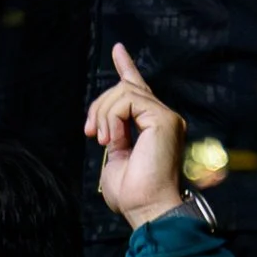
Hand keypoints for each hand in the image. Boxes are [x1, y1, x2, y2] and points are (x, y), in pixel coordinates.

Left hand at [87, 44, 187, 226]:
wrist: (148, 208)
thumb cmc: (133, 193)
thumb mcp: (116, 159)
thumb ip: (116, 137)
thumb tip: (108, 124)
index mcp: (154, 127)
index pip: (139, 90)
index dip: (127, 67)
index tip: (118, 49)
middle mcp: (164, 118)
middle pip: (126, 89)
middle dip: (100, 106)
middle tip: (90, 133)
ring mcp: (166, 117)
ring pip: (124, 92)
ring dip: (103, 114)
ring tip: (102, 140)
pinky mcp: (163, 119)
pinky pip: (128, 101)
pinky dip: (112, 118)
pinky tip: (111, 138)